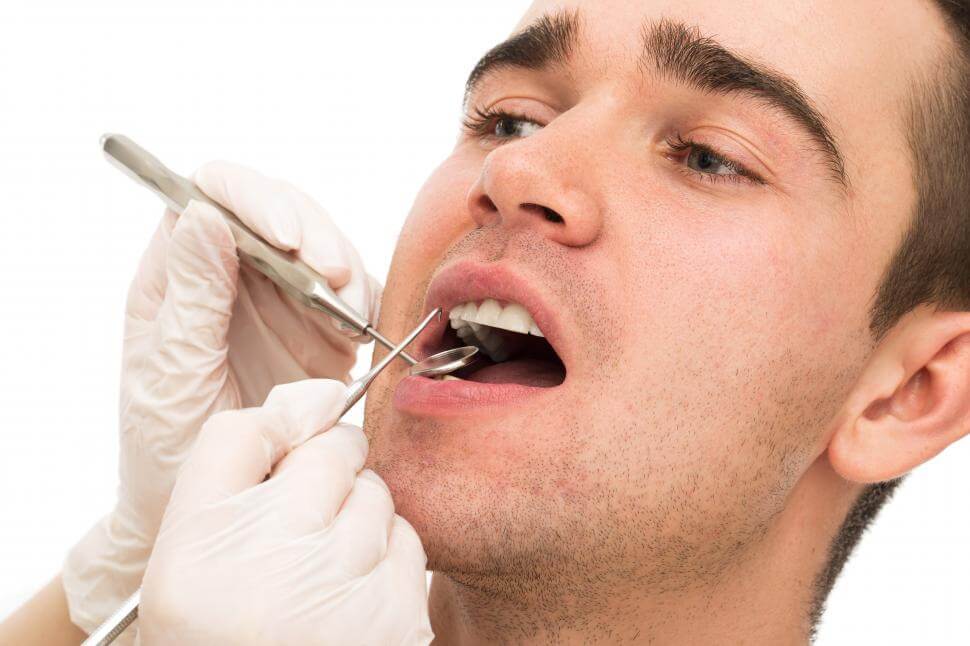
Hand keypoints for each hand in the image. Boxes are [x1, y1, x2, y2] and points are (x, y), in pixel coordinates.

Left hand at [63, 163, 380, 636]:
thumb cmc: (168, 448)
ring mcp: (278, 298)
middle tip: (334, 280)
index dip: (254, 200)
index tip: (287, 238)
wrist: (213, 506)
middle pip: (279, 211)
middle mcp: (231, 273)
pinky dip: (366, 303)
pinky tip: (362, 330)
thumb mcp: (172, 375)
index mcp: (179, 274)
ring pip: (322, 247)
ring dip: (344, 273)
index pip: (213, 195)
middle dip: (314, 236)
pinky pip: (352, 294)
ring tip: (350, 318)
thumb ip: (191, 297)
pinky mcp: (318, 327)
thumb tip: (203, 214)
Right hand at [138, 379, 432, 645]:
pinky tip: (352, 597)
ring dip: (358, 519)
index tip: (283, 470)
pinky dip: (385, 558)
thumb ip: (240, 454)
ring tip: (322, 573)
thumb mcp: (192, 546)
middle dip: (326, 477)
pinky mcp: (399, 615)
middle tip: (299, 533)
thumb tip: (319, 393)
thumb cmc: (221, 627)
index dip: (282, 444)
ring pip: (377, 495)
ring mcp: (346, 590)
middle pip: (335, 453)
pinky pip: (407, 541)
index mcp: (203, 543)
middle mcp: (274, 561)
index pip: (259, 430)